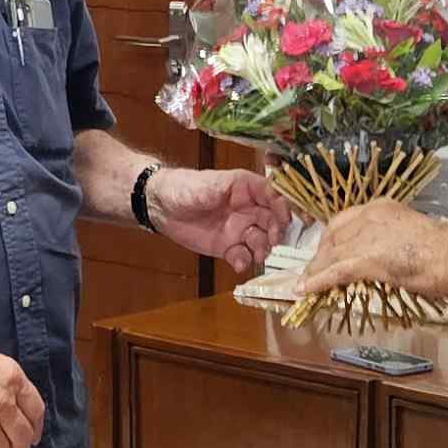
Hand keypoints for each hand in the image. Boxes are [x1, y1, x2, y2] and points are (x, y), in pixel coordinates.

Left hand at [145, 165, 291, 275]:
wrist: (161, 207)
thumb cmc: (184, 187)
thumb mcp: (205, 184)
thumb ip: (226, 188)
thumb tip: (244, 186)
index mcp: (246, 188)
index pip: (274, 195)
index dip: (283, 206)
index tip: (286, 219)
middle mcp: (248, 209)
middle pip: (273, 220)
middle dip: (276, 232)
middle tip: (273, 241)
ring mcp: (239, 229)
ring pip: (262, 240)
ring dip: (263, 249)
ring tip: (257, 255)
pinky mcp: (228, 246)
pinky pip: (243, 256)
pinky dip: (245, 261)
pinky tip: (239, 263)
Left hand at [297, 203, 447, 306]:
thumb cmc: (443, 250)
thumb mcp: (410, 235)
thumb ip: (390, 240)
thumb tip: (381, 256)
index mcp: (381, 207)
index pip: (343, 221)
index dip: (330, 239)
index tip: (325, 252)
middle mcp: (369, 215)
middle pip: (332, 236)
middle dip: (320, 255)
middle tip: (313, 271)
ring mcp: (366, 236)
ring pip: (331, 254)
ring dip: (316, 271)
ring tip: (307, 284)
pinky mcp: (366, 258)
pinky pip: (334, 271)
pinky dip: (318, 281)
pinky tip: (306, 289)